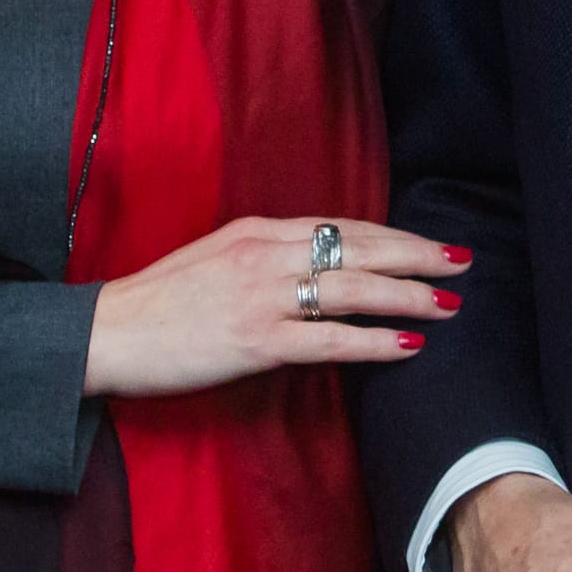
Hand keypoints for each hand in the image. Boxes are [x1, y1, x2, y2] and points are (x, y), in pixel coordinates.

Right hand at [83, 216, 464, 397]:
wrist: (110, 332)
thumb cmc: (161, 300)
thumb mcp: (218, 257)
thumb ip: (268, 255)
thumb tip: (319, 265)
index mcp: (259, 230)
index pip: (343, 226)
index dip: (392, 235)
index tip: (428, 242)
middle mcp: (267, 254)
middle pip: (359, 248)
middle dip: (416, 255)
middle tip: (460, 261)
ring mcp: (263, 296)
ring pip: (354, 289)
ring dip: (407, 296)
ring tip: (448, 303)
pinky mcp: (256, 340)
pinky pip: (329, 339)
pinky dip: (372, 341)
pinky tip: (406, 345)